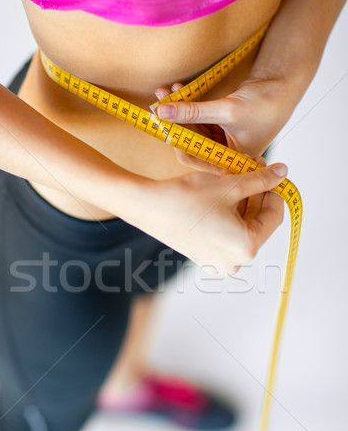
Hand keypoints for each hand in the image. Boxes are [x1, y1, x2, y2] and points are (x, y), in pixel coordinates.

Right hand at [139, 159, 286, 275]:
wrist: (148, 207)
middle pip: (257, 221)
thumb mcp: (230, 186)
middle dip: (255, 194)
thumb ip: (261, 180)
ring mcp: (218, 262)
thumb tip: (282, 172)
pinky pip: (225, 233)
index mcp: (246, 247)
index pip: (274, 216)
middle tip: (250, 167)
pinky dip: (226, 213)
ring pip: (240, 226)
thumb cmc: (187, 198)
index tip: (270, 172)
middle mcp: (234, 261)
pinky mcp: (204, 257)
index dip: (273, 190)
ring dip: (240, 201)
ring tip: (232, 176)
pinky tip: (220, 192)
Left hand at [154, 75, 294, 171]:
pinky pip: (197, 117)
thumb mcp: (226, 110)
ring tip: (162, 93)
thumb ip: (193, 111)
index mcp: (229, 162)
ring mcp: (220, 139)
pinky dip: (187, 104)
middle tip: (155, 107)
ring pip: (191, 128)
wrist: (283, 85)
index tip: (160, 123)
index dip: (176, 141)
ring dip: (177, 110)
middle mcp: (223, 154)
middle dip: (173, 124)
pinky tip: (176, 89)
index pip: (194, 158)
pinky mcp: (219, 124)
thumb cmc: (265, 104)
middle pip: (189, 142)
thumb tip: (162, 111)